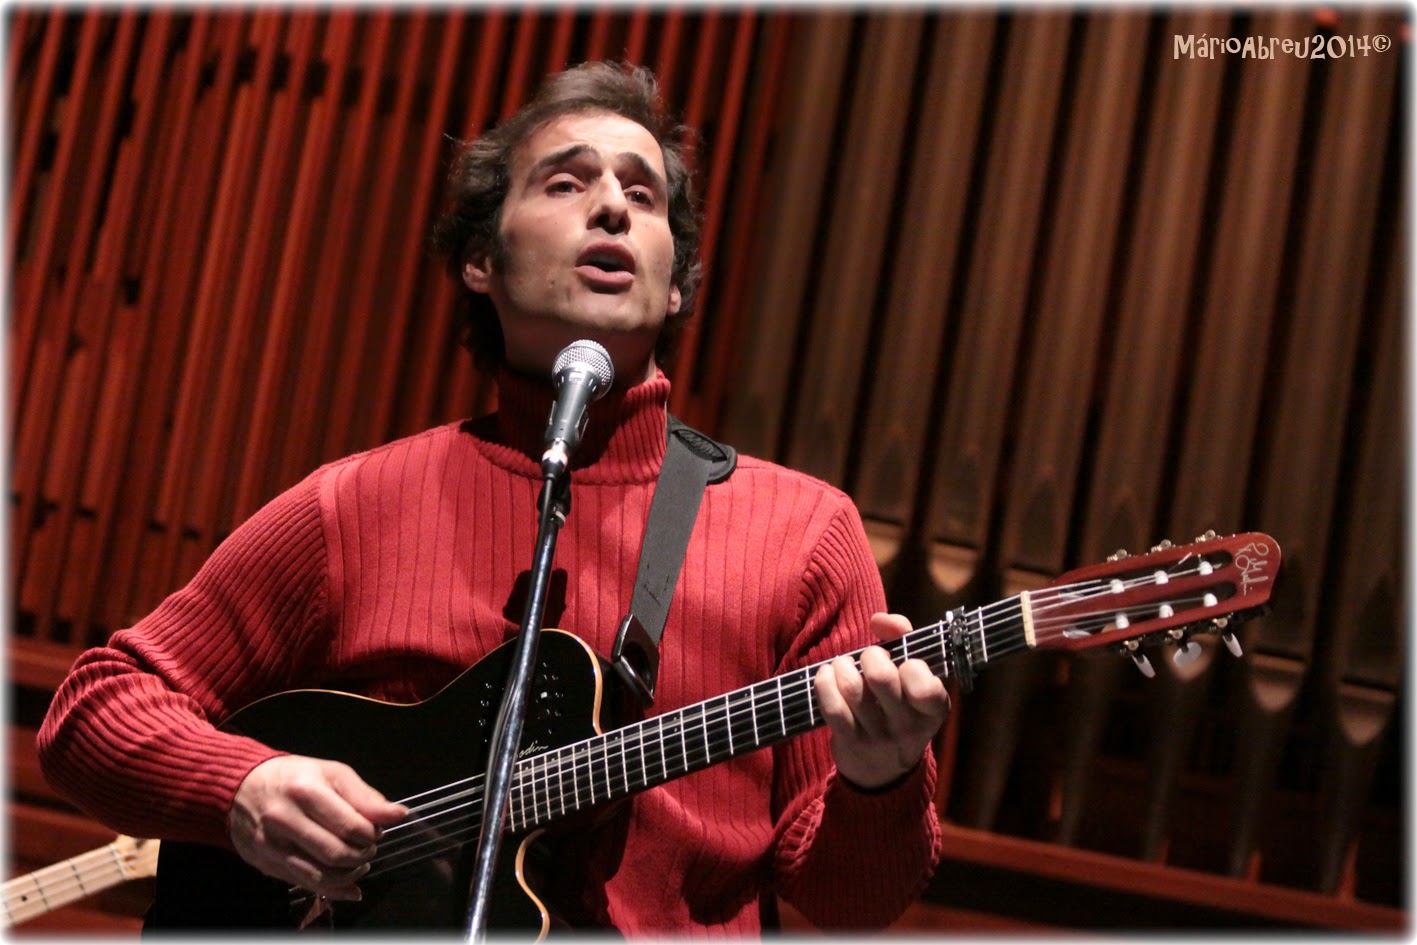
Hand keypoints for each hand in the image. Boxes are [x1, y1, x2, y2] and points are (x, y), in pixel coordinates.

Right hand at [229, 755, 407, 900]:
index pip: (350, 825)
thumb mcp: (332, 774)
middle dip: (363, 855)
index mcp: (305, 791)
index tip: (376, 830)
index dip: (372, 833)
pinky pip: (305, 885)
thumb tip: (397, 815)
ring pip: (321, 876)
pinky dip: (334, 889)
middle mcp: (284, 819)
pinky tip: (348, 882)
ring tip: (359, 863)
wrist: (241, 788)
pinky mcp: (266, 864)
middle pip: (337, 853)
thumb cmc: (294, 778)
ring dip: (350, 875)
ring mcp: (271, 845)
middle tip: (369, 848)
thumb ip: (365, 797)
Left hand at [814, 613, 950, 789]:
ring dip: (842, 666)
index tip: (903, 662)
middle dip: (870, 656)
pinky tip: (826, 676)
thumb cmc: (900, 708)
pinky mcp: (850, 743)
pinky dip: (824, 682)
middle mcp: (909, 727)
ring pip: (852, 688)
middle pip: (882, 677)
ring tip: (843, 665)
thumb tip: (879, 619)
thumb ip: (903, 639)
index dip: (910, 664)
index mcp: (934, 708)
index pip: (924, 682)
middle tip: (869, 658)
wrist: (884, 771)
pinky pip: (832, 706)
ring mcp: (879, 738)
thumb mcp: (914, 679)